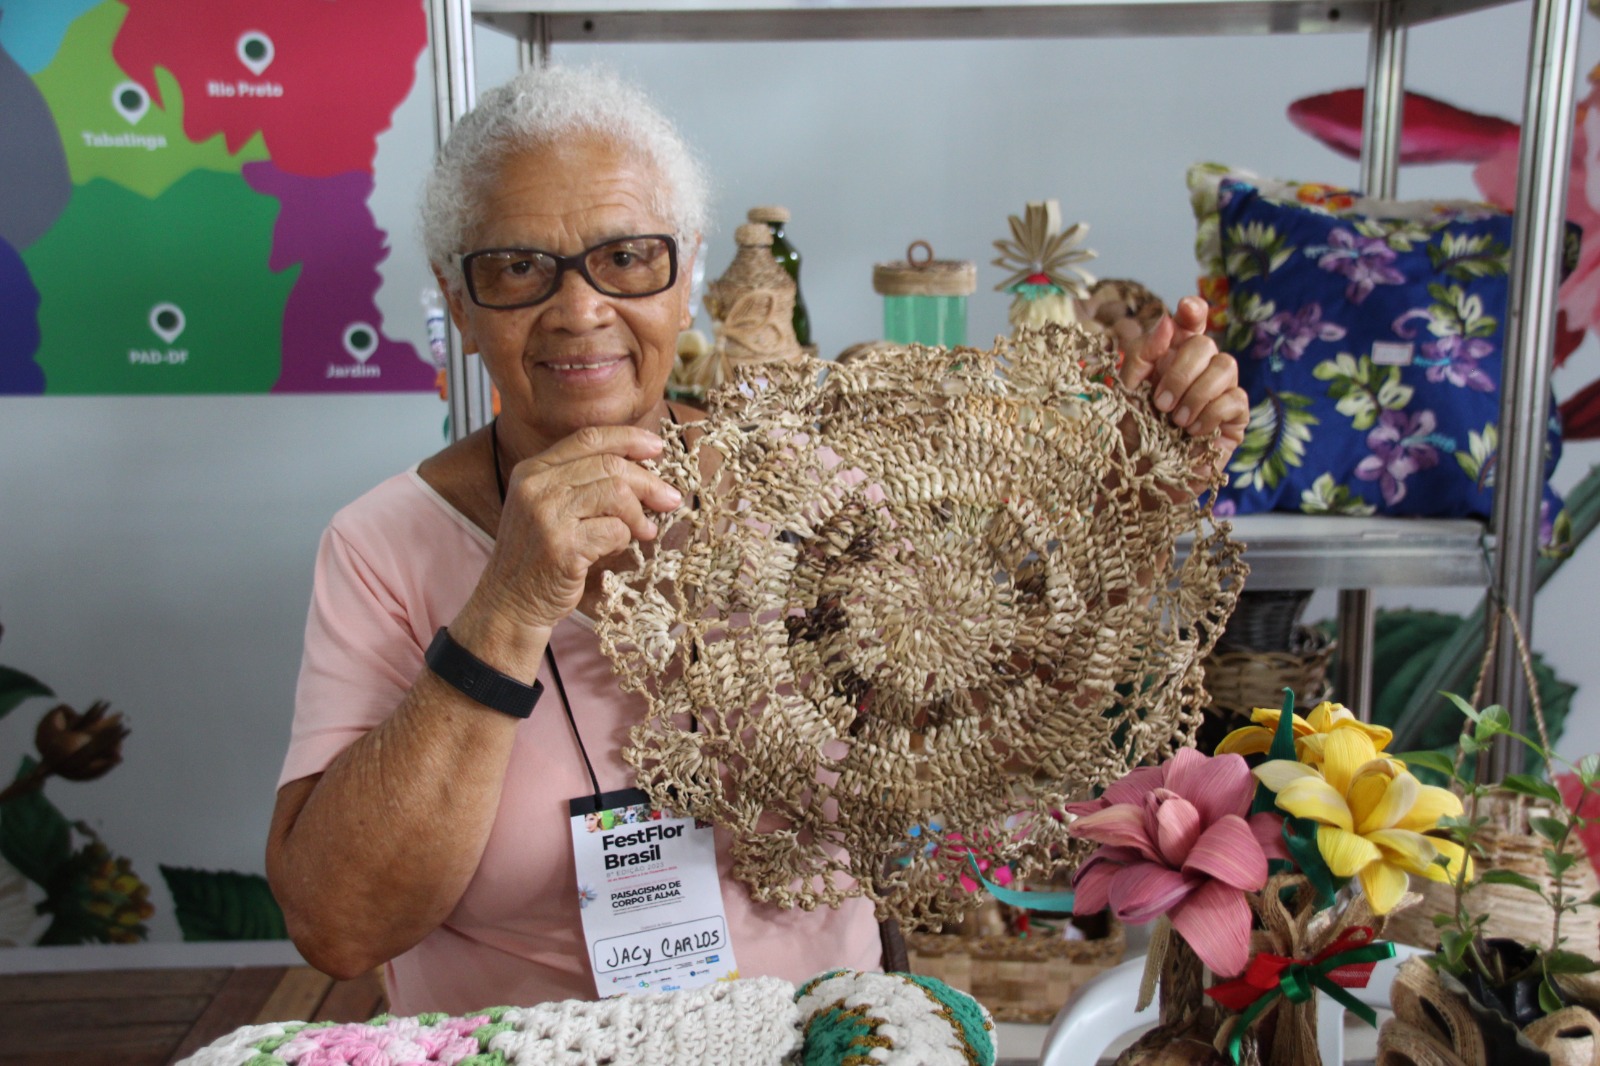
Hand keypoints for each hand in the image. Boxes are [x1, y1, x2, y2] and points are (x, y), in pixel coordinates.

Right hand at [477, 426, 683, 633]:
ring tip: (643, 530)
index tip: (657, 448)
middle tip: (670, 499)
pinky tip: (614, 549)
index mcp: (533, 470)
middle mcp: (536, 486)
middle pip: (610, 465)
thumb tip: (643, 466)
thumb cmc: (540, 554)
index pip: (589, 437)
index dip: (628, 439)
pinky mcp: (562, 546)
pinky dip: (624, 539)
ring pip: (616, 493)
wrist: (510, 601)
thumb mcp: (549, 506)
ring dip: (638, 514)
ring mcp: (547, 515)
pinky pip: (614, 530)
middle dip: (649, 482)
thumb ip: (582, 482)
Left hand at [1120, 295, 1248, 472]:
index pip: (1190, 324)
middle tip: (1160, 403)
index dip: (1193, 312)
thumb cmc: (1131, 435)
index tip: (1187, 309)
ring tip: (1175, 421)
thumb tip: (1167, 320)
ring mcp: (1220, 393)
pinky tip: (1193, 433)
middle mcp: (1199, 371)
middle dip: (1181, 371)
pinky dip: (1210, 414)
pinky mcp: (1234, 421)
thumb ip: (1143, 353)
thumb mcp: (1127, 391)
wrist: (1137, 480)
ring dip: (1196, 393)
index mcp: (1172, 358)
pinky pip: (1235, 399)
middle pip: (1206, 343)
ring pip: (1226, 366)